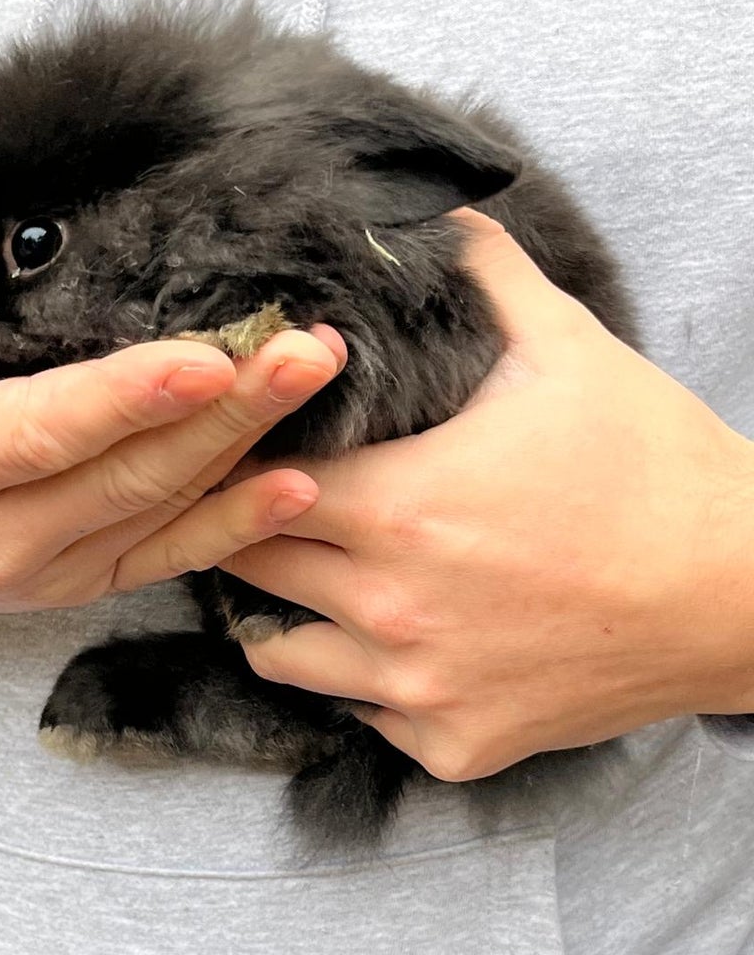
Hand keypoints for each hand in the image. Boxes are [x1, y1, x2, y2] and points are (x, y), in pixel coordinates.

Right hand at [0, 309, 344, 633]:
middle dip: (227, 410)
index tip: (213, 357)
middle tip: (306, 348)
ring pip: (162, 511)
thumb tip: (76, 233)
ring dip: (247, 447)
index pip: (43, 430)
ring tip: (314, 378)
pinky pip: (171, 559)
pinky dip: (239, 525)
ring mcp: (47, 575)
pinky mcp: (86, 589)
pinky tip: (298, 485)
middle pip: (128, 474)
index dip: (130, 397)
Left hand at [216, 208, 753, 781]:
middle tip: (277, 508)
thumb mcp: (567, 350)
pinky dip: (369, 683)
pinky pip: (366, 716)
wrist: (743, 594)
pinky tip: (401, 644)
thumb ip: (482, 278)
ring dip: (288, 614)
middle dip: (253, 528)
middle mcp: (388, 606)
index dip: (249, 457)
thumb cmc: (655, 470)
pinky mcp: (455, 745)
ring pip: (284, 654)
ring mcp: (417, 688)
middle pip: (252, 563)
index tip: (258, 446)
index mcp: (396, 503)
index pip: (255, 479)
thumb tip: (435, 209)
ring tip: (319, 581)